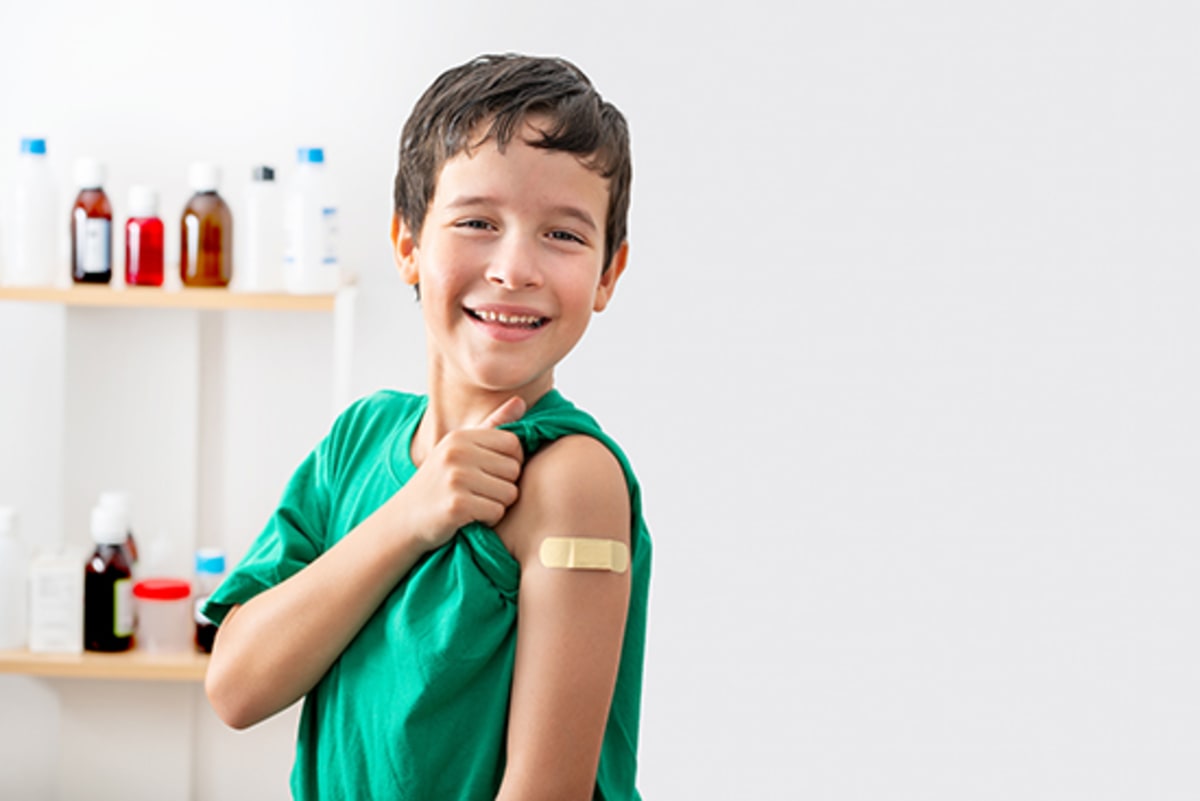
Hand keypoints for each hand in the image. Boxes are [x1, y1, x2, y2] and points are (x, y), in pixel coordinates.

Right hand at [398, 396, 526, 549]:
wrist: (404, 519)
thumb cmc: (439, 483)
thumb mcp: (460, 449)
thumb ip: (492, 424)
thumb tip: (520, 401)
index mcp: (460, 437)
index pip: (513, 443)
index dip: (512, 461)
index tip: (494, 473)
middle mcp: (457, 453)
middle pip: (514, 470)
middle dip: (504, 486)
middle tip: (480, 492)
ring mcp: (455, 478)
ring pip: (509, 493)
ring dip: (497, 504)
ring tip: (474, 503)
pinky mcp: (457, 505)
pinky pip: (496, 512)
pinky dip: (488, 520)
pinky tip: (470, 517)